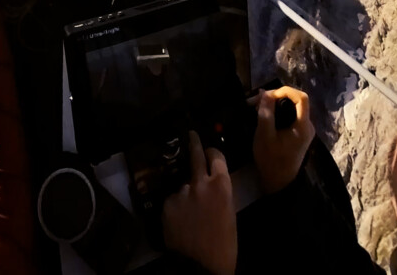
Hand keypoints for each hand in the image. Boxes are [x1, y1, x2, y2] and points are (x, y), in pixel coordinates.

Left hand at [162, 131, 236, 274]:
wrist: (200, 265)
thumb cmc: (224, 244)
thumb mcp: (230, 214)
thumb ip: (221, 194)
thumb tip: (213, 185)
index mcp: (222, 184)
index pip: (215, 155)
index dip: (212, 152)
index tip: (209, 151)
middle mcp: (199, 182)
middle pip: (195, 154)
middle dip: (193, 143)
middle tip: (190, 134)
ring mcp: (181, 191)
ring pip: (183, 183)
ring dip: (185, 190)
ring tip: (190, 210)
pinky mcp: (166, 203)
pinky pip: (172, 200)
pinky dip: (175, 206)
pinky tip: (180, 221)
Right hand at [250, 86, 314, 195]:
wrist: (279, 183)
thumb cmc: (271, 160)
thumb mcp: (264, 136)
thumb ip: (266, 113)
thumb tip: (265, 93)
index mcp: (303, 126)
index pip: (301, 97)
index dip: (285, 91)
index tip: (267, 95)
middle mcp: (307, 125)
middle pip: (295, 101)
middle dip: (275, 97)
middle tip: (254, 102)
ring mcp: (303, 130)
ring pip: (290, 108)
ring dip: (273, 105)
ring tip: (255, 107)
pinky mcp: (298, 134)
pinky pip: (289, 116)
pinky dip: (276, 113)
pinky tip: (262, 115)